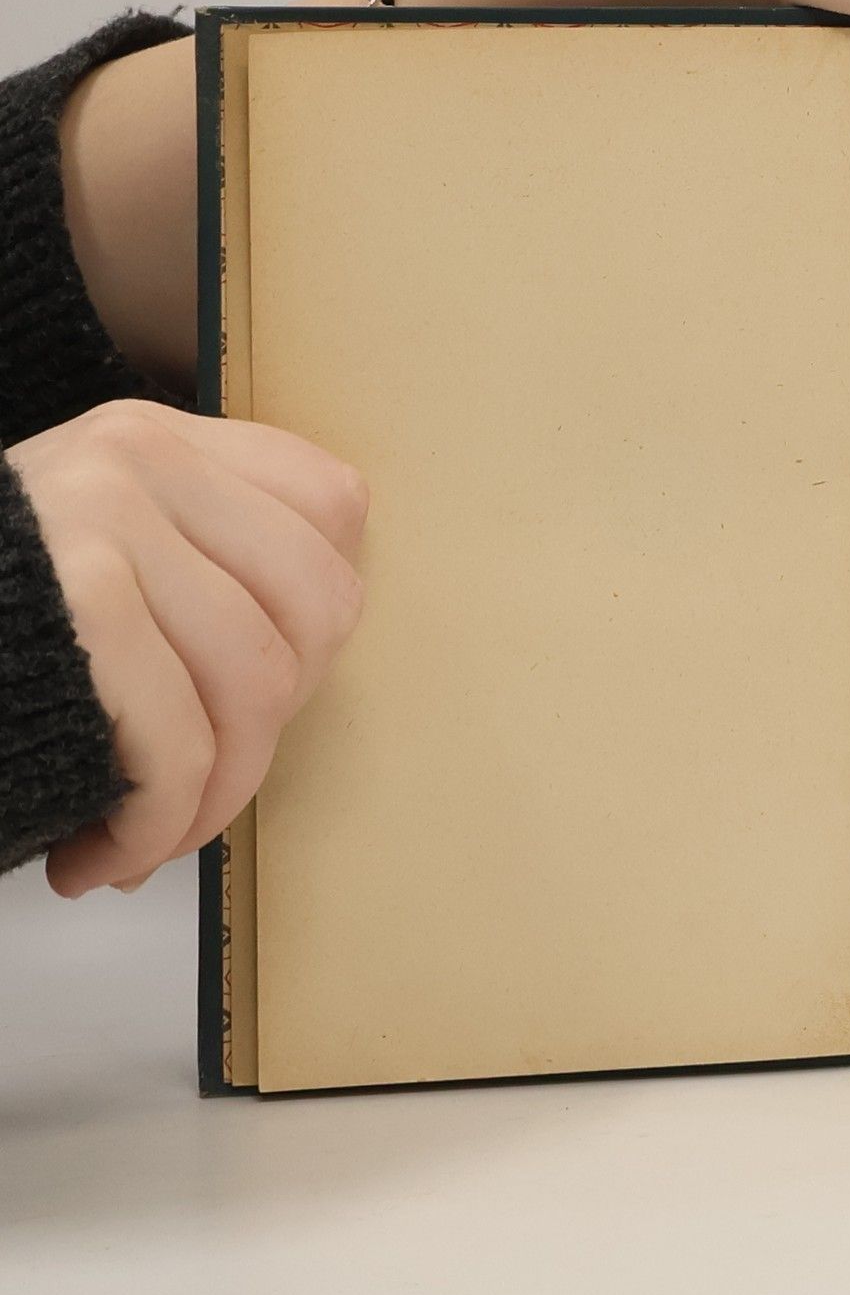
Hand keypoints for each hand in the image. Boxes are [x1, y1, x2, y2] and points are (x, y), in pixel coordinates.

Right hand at [8, 401, 368, 895]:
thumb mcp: (88, 554)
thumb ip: (194, 565)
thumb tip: (310, 652)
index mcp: (159, 440)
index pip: (333, 505)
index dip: (318, 620)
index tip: (261, 696)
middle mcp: (139, 458)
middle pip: (318, 603)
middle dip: (273, 724)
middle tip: (199, 784)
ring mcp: (103, 518)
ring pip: (257, 681)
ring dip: (212, 796)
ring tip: (149, 840)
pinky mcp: (73, 595)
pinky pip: (179, 735)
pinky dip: (158, 823)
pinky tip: (105, 854)